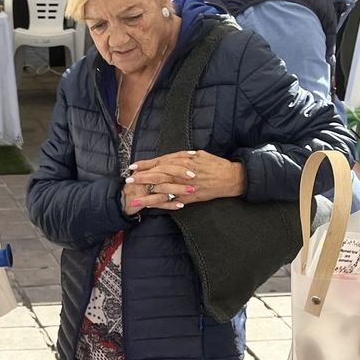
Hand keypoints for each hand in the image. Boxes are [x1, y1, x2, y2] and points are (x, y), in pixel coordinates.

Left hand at [127, 151, 246, 210]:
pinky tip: (150, 205)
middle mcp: (183, 172)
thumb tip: (174, 156)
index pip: (160, 162)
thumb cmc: (216, 165)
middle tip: (129, 180)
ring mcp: (186, 185)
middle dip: (142, 177)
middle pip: (158, 174)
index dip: (146, 164)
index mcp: (184, 160)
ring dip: (147, 193)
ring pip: (162, 189)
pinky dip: (160, 203)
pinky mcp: (190, 196)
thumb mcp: (199, 155)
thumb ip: (184, 156)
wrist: (230, 178)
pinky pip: (172, 200)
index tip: (133, 166)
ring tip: (134, 197)